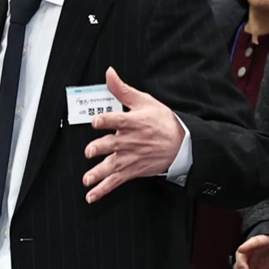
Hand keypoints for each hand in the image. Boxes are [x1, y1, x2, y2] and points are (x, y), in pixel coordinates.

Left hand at [81, 67, 183, 203]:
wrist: (181, 144)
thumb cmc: (161, 121)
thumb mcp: (144, 101)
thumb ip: (122, 90)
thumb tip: (109, 73)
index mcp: (133, 122)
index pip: (118, 120)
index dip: (106, 120)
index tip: (96, 121)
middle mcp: (130, 141)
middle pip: (113, 145)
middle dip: (100, 148)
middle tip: (89, 151)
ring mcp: (131, 157)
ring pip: (112, 166)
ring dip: (98, 173)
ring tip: (87, 179)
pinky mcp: (132, 170)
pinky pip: (115, 182)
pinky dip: (103, 190)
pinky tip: (90, 195)